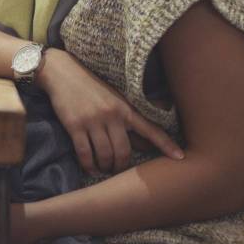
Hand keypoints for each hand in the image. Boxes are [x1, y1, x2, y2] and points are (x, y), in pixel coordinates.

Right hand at [36, 48, 183, 174]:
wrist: (62, 73)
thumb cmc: (90, 87)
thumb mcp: (113, 99)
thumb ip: (127, 121)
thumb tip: (144, 144)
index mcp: (125, 108)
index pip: (150, 129)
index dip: (166, 144)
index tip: (180, 158)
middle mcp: (112, 115)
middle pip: (124, 150)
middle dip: (122, 165)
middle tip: (117, 169)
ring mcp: (93, 121)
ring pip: (105, 154)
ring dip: (105, 166)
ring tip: (104, 169)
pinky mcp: (75, 126)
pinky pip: (85, 153)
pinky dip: (88, 164)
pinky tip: (89, 167)